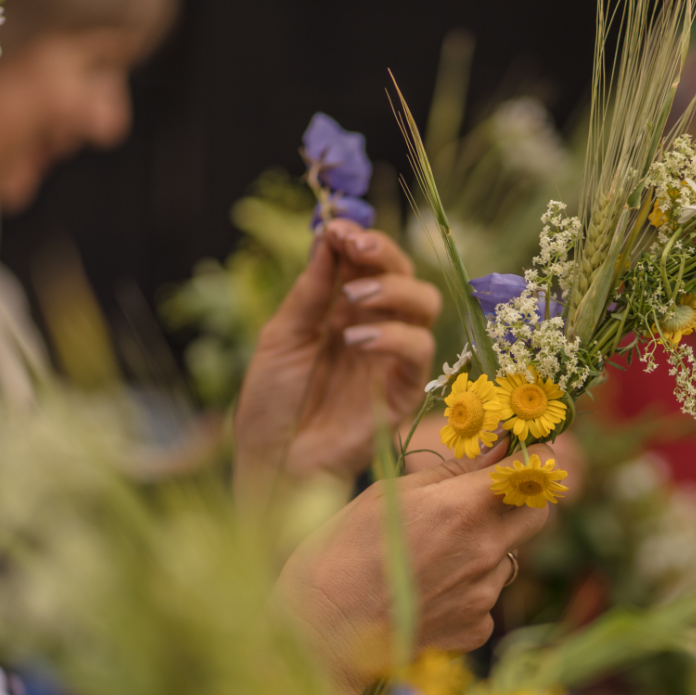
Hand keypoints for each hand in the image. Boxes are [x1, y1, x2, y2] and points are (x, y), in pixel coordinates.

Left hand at [235, 219, 440, 488]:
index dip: (359, 240)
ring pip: (425, 306)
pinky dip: (393, 334)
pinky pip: (419, 350)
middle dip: (384, 253)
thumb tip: (329, 235)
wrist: (272, 466)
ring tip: (353, 297)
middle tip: (355, 248)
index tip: (337, 228)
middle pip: (405, 274)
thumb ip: (309, 292)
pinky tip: (355, 337)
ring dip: (394, 289)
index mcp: (342, 311)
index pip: (368, 262)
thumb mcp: (281, 338)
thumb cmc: (270, 406)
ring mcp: (391, 359)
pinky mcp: (404, 391)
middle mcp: (374, 328)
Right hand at [275, 444, 554, 694]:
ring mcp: (484, 594)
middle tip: (487, 495)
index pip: (530, 471)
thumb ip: (453, 471)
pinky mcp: (476, 629)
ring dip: (487, 547)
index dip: (530, 457)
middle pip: (537, 513)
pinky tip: (426, 589)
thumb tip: (498, 444)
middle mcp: (485, 551)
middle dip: (522, 498)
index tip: (519, 451)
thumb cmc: (342, 551)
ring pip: (508, 557)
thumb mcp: (391, 494)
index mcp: (464, 507)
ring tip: (432, 555)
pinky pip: (487, 597)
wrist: (321, 632)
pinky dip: (468, 588)